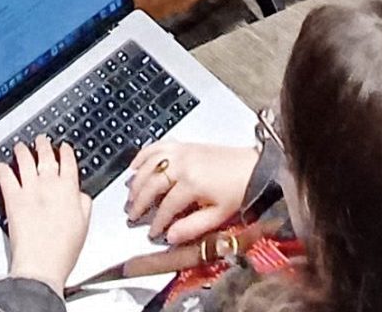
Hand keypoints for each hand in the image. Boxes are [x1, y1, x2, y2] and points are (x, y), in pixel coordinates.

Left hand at [0, 141, 90, 290]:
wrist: (42, 265)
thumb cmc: (63, 251)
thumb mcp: (84, 225)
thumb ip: (84, 204)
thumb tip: (80, 193)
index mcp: (70, 190)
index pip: (68, 161)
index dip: (65, 151)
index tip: (63, 147)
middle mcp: (49, 184)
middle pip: (46, 155)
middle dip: (43, 144)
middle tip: (41, 140)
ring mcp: (30, 189)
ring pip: (25, 160)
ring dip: (22, 151)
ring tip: (20, 147)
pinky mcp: (13, 198)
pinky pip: (5, 176)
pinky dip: (2, 168)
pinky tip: (0, 166)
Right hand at [124, 142, 260, 244]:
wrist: (252, 167)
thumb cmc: (236, 192)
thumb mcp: (218, 215)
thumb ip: (192, 227)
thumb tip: (169, 237)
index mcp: (192, 183)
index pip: (165, 206)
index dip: (156, 222)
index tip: (151, 233)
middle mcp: (182, 164)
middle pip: (151, 184)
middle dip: (139, 202)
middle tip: (132, 216)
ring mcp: (181, 151)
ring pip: (149, 164)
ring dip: (137, 181)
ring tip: (130, 196)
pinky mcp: (183, 144)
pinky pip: (157, 145)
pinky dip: (143, 155)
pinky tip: (134, 167)